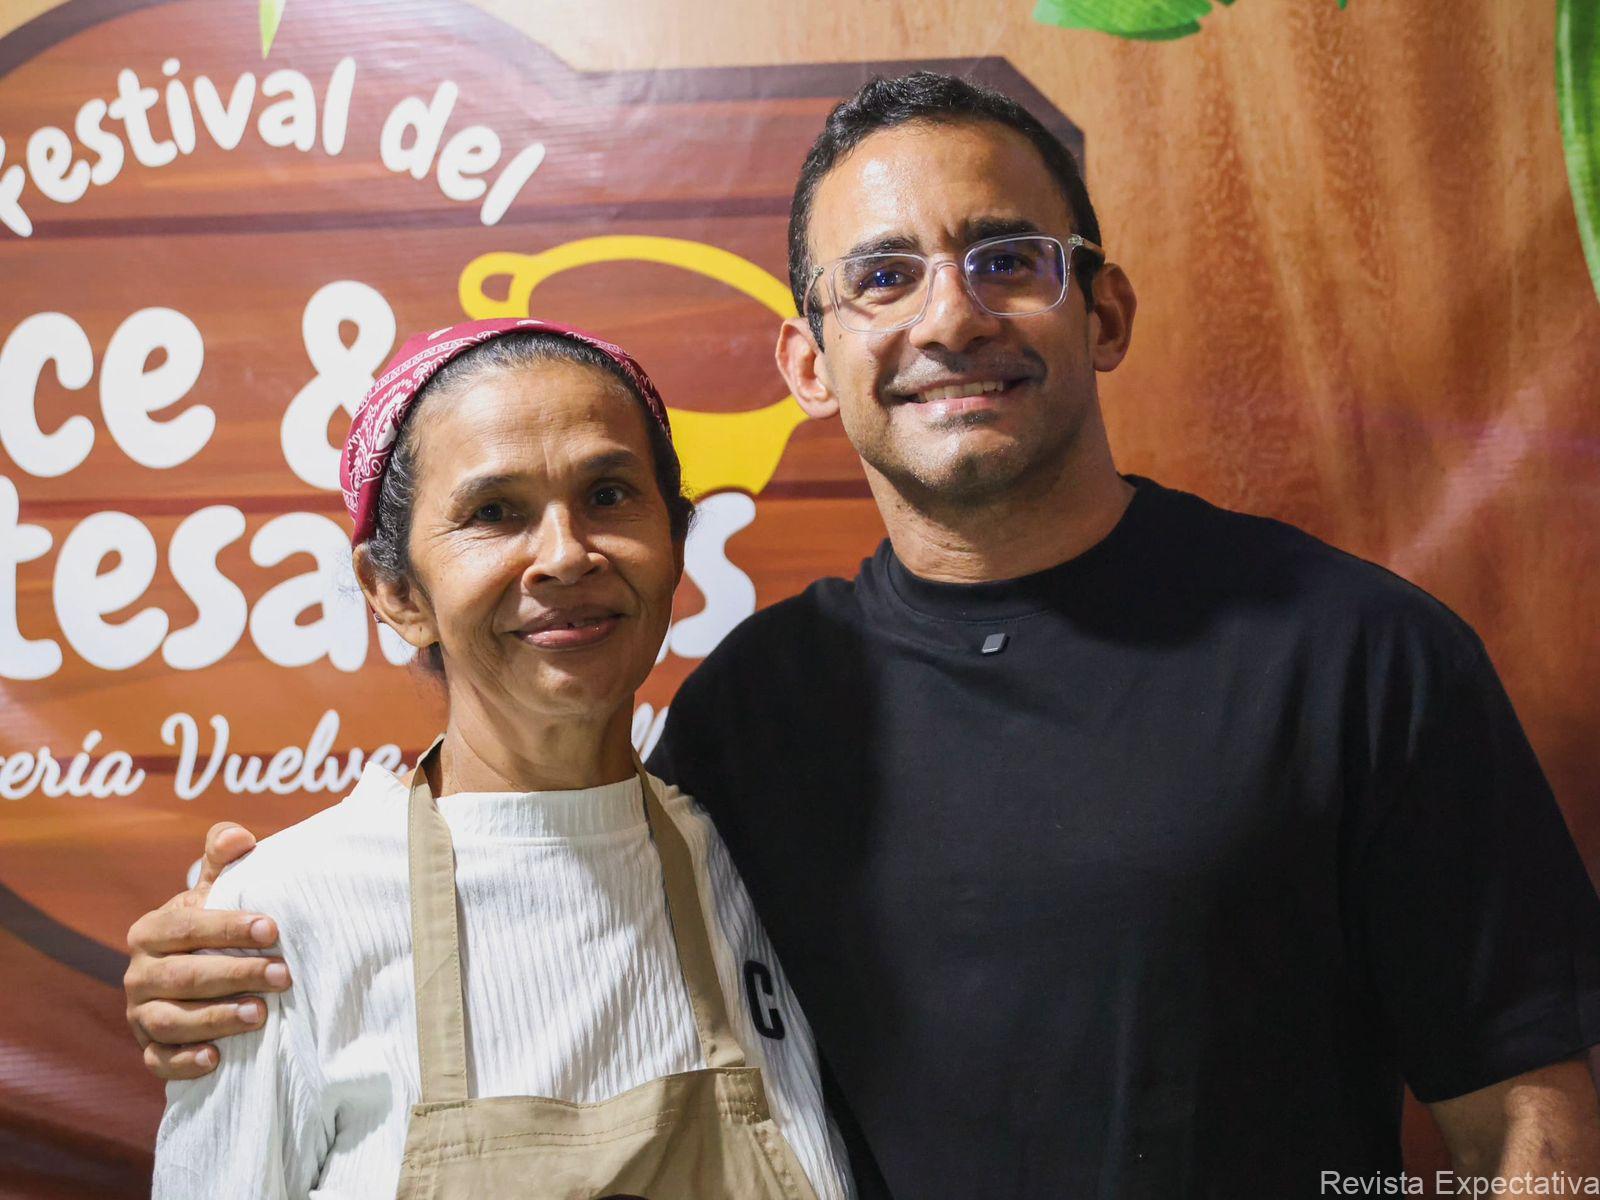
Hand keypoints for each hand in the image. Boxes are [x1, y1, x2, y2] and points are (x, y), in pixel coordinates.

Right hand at [124, 822, 291, 1079]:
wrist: (196, 974)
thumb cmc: (212, 925)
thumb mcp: (216, 889)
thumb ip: (224, 859)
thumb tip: (238, 837)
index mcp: (151, 930)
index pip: (185, 926)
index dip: (227, 928)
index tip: (272, 930)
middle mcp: (139, 973)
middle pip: (184, 976)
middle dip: (235, 975)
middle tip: (283, 976)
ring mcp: (140, 1014)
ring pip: (171, 1021)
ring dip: (216, 1019)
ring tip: (261, 1015)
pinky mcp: (150, 1048)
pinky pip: (158, 1061)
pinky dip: (184, 1062)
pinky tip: (215, 1059)